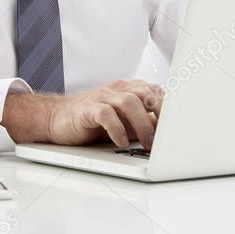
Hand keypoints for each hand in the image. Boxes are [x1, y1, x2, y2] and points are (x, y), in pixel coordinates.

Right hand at [48, 79, 162, 148]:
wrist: (56, 118)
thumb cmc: (92, 121)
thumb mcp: (124, 123)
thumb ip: (144, 123)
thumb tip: (168, 132)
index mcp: (127, 89)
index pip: (155, 91)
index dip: (169, 108)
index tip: (178, 127)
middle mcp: (116, 90)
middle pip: (146, 93)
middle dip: (160, 115)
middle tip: (166, 138)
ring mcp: (101, 97)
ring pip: (129, 102)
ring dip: (142, 125)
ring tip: (147, 144)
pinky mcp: (87, 109)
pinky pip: (105, 114)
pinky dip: (117, 128)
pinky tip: (121, 142)